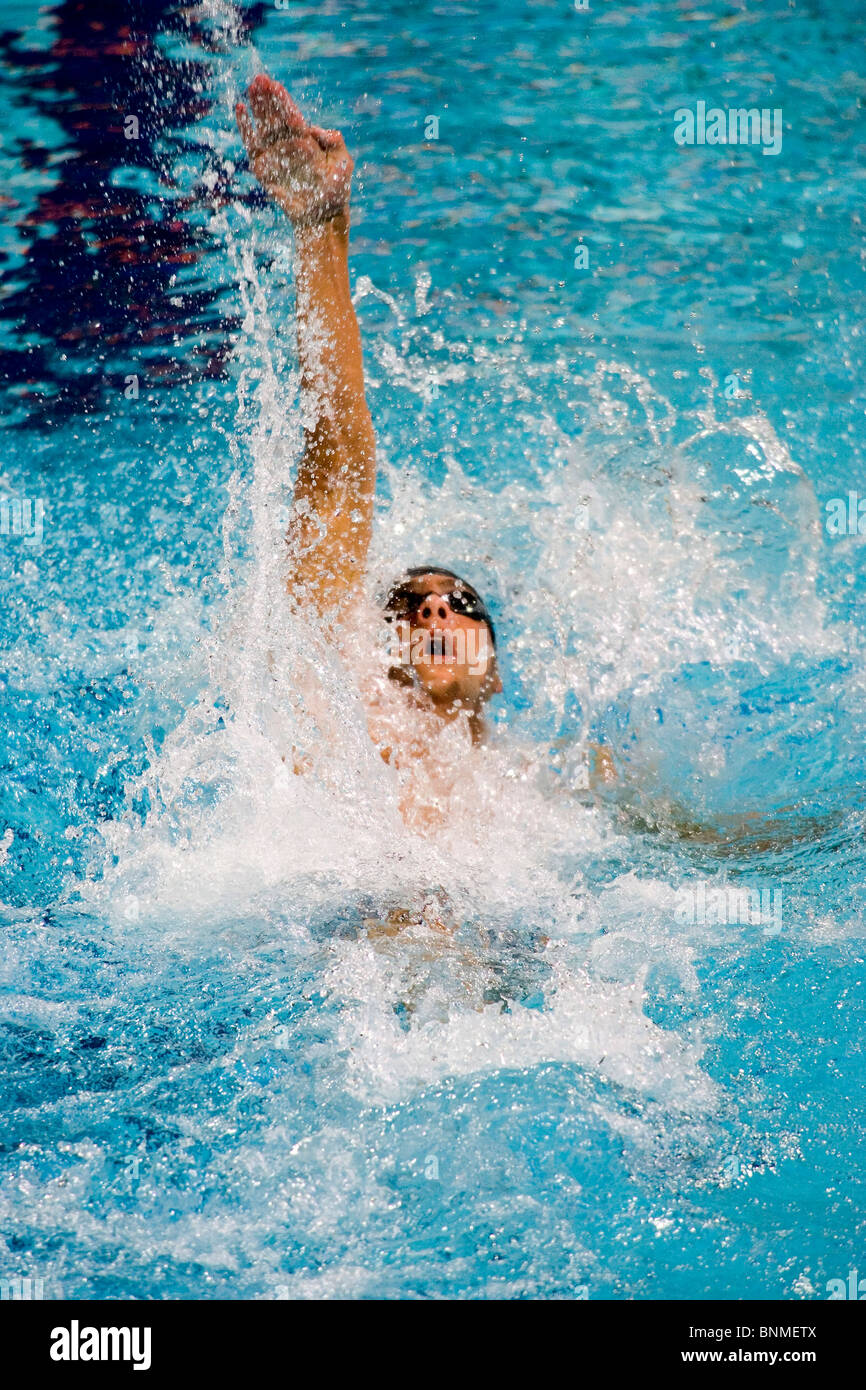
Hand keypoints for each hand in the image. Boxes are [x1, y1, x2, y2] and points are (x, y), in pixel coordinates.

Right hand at [235, 74, 352, 225]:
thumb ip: (334, 142)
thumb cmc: (335, 192)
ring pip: (262, 124)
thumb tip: (312, 128)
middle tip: (259, 79)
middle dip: (267, 97)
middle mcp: (289, 143)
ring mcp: (275, 154)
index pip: (291, 114)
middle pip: (275, 115)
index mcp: (306, 140)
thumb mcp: (343, 164)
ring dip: (257, 105)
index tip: (273, 84)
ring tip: (251, 87)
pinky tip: (240, 109)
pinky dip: (245, 127)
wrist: (322, 218)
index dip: (282, 99)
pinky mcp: (263, 168)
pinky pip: (251, 144)